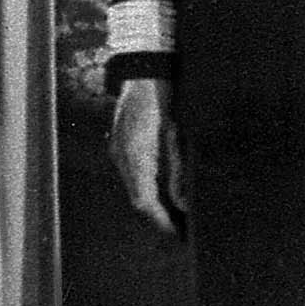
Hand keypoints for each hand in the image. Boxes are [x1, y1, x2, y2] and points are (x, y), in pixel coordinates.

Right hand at [109, 76, 185, 237]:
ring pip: (136, 190)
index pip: (144, 203)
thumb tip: (182, 205)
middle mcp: (122, 156)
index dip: (162, 224)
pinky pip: (135, 177)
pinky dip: (151, 191)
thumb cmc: (166, 97)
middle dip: (160, 221)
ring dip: (156, 207)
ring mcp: (120, 151)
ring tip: (179, 220)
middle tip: (184, 235)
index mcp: (136, 155)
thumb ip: (178, 170)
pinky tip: (167, 195)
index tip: (180, 237)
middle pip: (139, 201)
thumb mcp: (177, 133)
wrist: (145, 68)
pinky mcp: (123, 146)